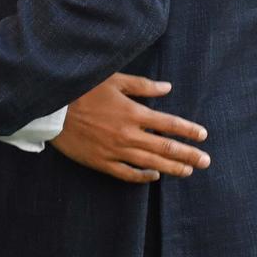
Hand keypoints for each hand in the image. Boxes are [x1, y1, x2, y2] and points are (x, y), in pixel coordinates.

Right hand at [53, 74, 208, 184]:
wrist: (51, 109)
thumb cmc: (82, 89)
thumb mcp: (113, 81)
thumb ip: (142, 86)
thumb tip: (167, 89)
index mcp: (133, 113)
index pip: (169, 124)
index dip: (188, 130)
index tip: (203, 136)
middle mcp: (128, 134)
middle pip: (166, 147)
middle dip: (189, 155)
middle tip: (206, 161)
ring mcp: (115, 151)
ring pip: (150, 163)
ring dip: (172, 168)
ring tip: (188, 171)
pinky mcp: (101, 162)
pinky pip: (127, 173)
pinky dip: (143, 176)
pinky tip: (154, 176)